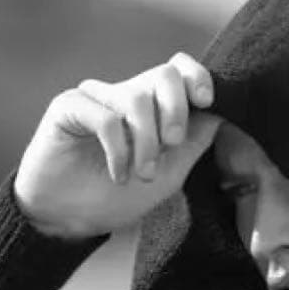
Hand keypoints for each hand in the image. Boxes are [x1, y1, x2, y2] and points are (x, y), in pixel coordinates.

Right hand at [13, 52, 221, 239]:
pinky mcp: (69, 107)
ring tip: (142, 173)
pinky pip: (105, 118)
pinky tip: (117, 174)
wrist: (70, 220)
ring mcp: (97, 98)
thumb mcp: (170, 174)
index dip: (197, 76)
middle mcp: (125, 95)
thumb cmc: (117, 197)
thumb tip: (220, 116)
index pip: (178, 69)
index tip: (205, 101)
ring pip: (136, 98)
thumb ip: (194, 144)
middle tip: (172, 145)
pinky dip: (118, 151)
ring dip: (146, 142)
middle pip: (164, 74)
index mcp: (152, 106)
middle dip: (176, 112)